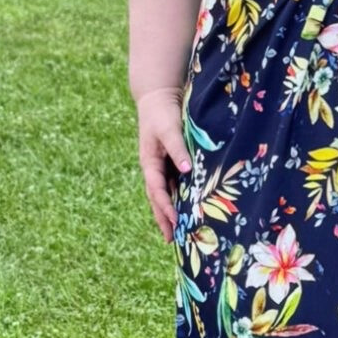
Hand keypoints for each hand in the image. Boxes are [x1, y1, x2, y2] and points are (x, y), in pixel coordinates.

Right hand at [135, 85, 191, 242]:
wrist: (159, 96)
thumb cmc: (162, 112)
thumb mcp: (169, 129)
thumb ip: (178, 149)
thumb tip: (187, 170)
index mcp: (149, 163)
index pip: (157, 191)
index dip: (165, 207)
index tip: (175, 222)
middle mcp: (154, 168)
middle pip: (158, 199)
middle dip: (164, 219)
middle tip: (172, 240)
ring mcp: (161, 167)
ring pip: (165, 194)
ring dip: (170, 212)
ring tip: (178, 233)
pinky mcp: (170, 163)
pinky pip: (174, 185)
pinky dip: (178, 199)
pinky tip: (186, 209)